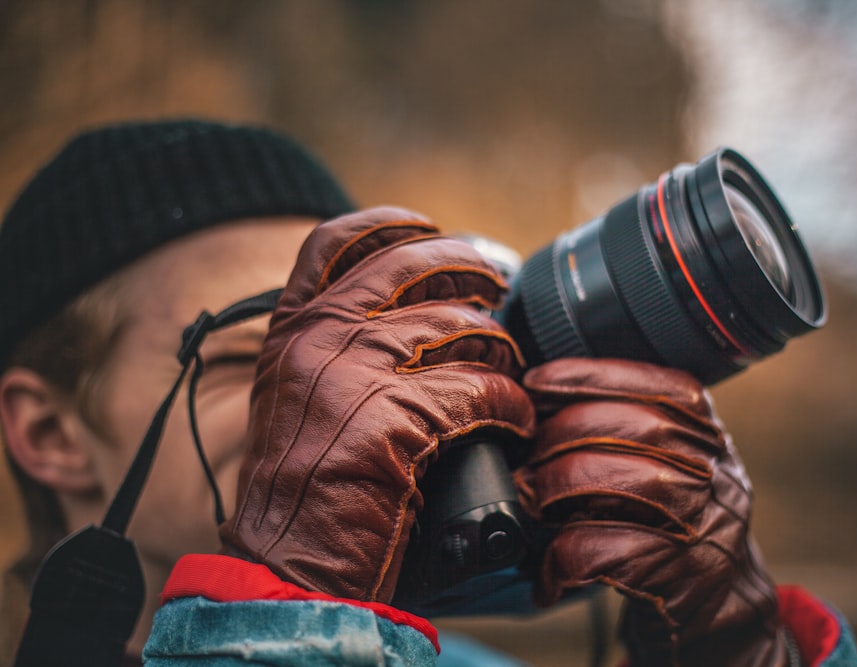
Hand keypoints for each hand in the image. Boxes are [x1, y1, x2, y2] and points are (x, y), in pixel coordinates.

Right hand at [220, 207, 533, 603]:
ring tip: (510, 370)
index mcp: (291, 333)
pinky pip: (481, 389)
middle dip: (466, 265)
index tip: (428, 227)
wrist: (286, 565)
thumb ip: (335, 355)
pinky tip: (514, 421)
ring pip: (457, 325)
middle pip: (409, 264)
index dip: (389, 224)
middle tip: (496, 283)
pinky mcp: (396, 417)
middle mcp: (319, 339)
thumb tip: (409, 322)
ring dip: (498, 347)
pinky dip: (509, 405)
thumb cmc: (300, 494)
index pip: (334, 242)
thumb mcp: (298, 403)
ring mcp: (355, 373)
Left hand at [514, 358, 788, 666]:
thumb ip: (628, 423)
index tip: (537, 381)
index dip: (586, 377)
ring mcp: (703, 523)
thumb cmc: (673, 522)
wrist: (722, 609)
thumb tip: (540, 394)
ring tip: (531, 501)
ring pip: (621, 482)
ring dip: (558, 488)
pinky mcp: (680, 577)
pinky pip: (604, 551)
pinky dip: (561, 557)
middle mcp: (714, 470)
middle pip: (633, 426)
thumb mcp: (671, 460)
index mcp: (706, 430)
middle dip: (561, 433)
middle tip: (524, 456)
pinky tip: (547, 569)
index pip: (653, 384)